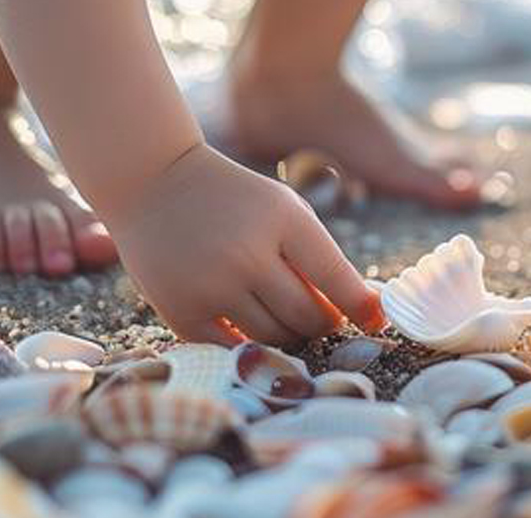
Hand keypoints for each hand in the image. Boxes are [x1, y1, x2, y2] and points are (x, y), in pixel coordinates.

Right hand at [103, 143, 383, 344]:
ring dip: (289, 335)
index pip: (337, 279)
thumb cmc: (235, 199)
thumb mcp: (284, 210)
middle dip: (322, 323)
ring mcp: (211, 285)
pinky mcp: (181, 310)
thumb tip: (362, 313)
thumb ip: (320, 258)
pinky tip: (253, 328)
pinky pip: (232, 349)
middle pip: (307, 318)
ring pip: (274, 338)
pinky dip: (251, 346)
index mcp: (283, 220)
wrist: (153, 182)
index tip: (377, 322)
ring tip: (283, 315)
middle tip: (320, 317)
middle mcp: (247, 254)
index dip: (363, 308)